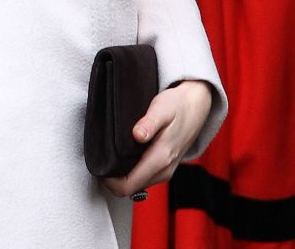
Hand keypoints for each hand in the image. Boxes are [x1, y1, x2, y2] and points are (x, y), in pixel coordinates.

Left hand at [102, 79, 211, 197]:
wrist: (197, 105)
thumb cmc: (177, 105)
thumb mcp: (162, 108)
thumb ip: (149, 122)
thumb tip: (137, 135)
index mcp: (161, 159)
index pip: (128, 186)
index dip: (108, 180)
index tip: (97, 164)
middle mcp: (163, 170)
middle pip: (129, 188)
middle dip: (111, 177)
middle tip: (98, 156)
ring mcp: (165, 171)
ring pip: (135, 184)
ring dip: (120, 174)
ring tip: (108, 153)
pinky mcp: (164, 167)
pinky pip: (142, 176)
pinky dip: (129, 170)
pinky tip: (122, 153)